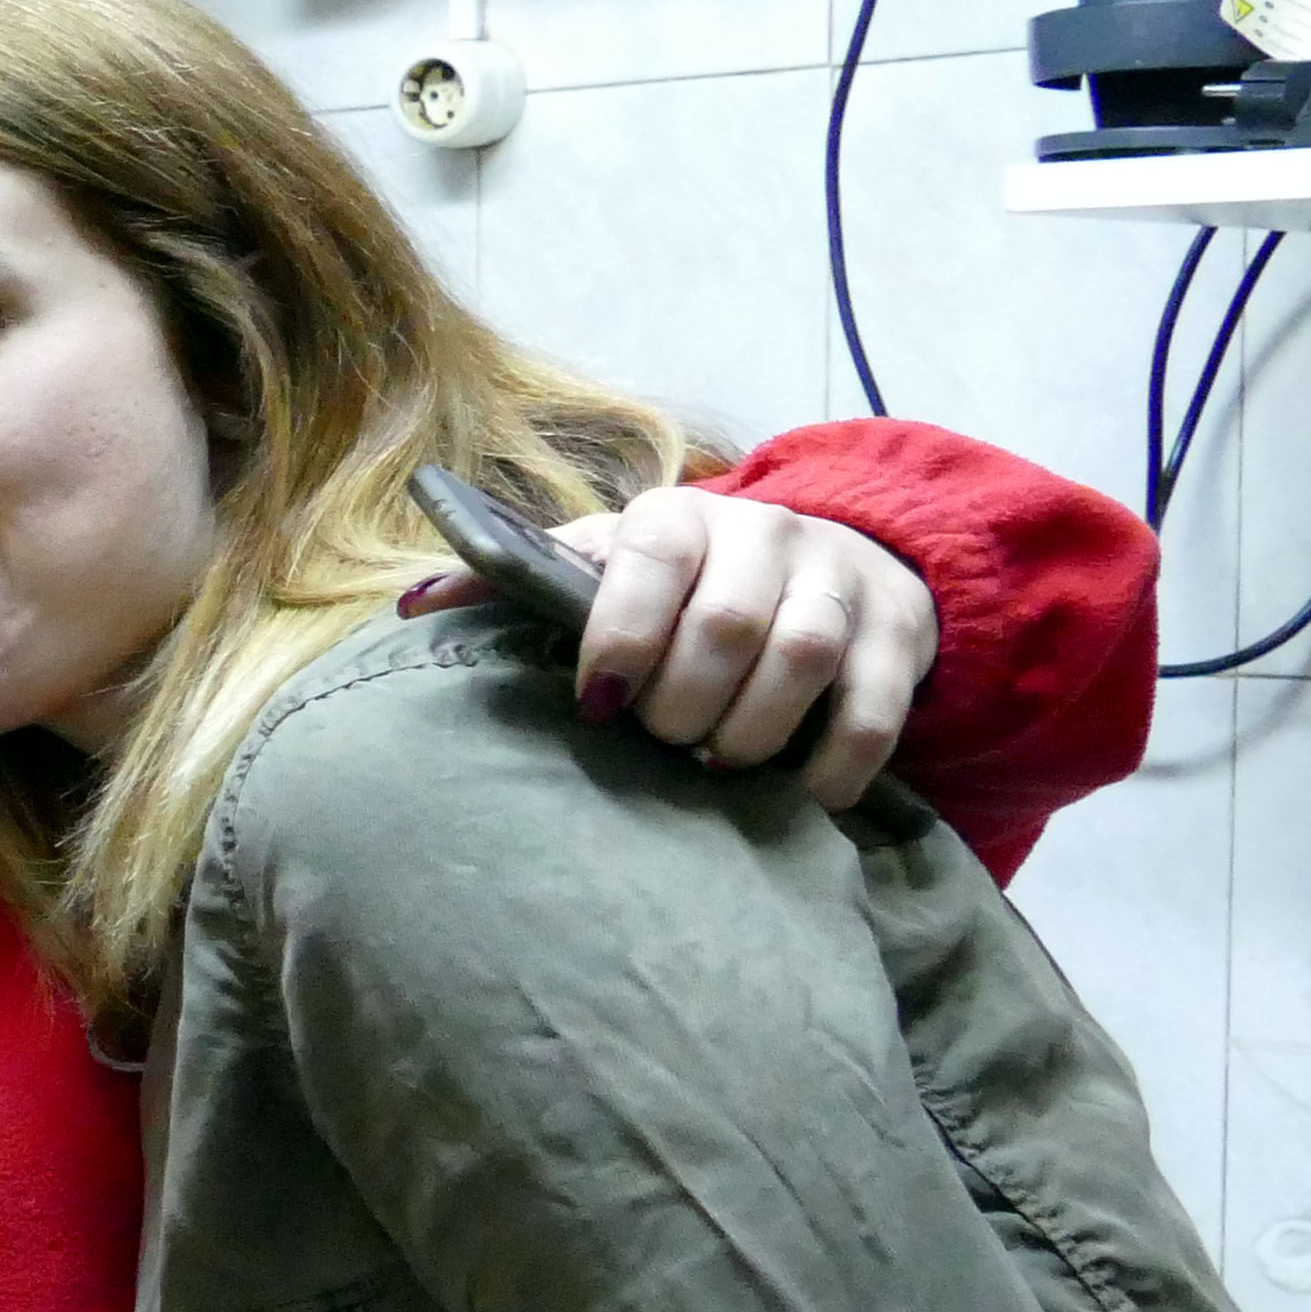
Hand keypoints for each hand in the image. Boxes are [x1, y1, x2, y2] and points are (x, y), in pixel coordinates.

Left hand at [522, 487, 936, 809]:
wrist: (820, 559)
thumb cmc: (681, 581)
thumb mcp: (601, 568)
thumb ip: (514, 583)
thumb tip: (413, 607)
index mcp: (677, 516)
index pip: (649, 563)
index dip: (620, 639)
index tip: (598, 704)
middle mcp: (765, 533)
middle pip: (726, 623)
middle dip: (682, 704)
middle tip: (661, 740)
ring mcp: (839, 577)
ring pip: (802, 656)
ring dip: (752, 731)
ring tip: (720, 763)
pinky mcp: (897, 630)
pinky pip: (875, 706)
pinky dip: (836, 763)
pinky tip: (804, 795)